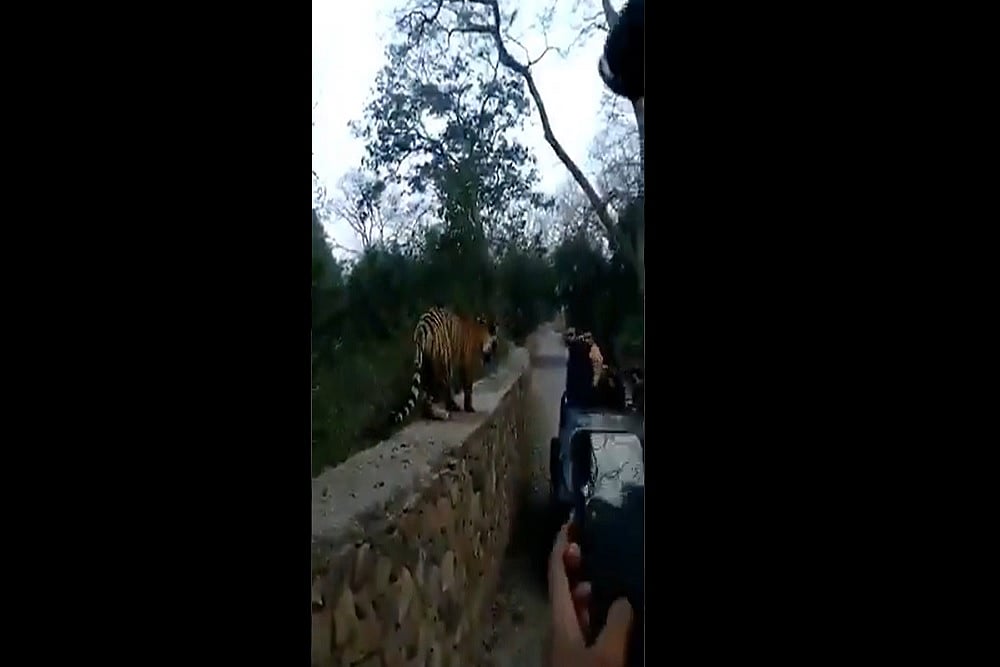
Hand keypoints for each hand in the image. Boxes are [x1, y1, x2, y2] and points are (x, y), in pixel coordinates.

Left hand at [548, 519, 633, 666]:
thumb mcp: (606, 655)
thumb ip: (616, 624)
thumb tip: (624, 600)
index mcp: (559, 617)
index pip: (556, 571)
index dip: (560, 544)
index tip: (570, 521)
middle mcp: (557, 625)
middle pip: (563, 586)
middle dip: (576, 563)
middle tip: (593, 545)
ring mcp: (563, 641)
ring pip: (574, 607)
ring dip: (588, 588)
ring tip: (608, 576)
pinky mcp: (572, 654)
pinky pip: (583, 623)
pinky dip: (594, 610)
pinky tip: (611, 614)